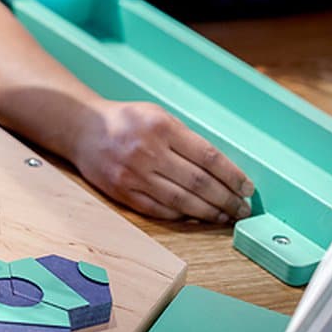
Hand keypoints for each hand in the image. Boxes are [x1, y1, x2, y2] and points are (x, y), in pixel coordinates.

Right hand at [73, 100, 253, 221]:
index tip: (247, 188)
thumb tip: (223, 170)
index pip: (208, 157)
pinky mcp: (123, 193)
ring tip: (225, 216)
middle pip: (199, 183)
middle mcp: (148, 152)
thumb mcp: (157, 115)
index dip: (233, 176)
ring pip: (182, 202)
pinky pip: (160, 210)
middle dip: (227, 200)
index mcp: (161, 127)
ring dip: (209, 213)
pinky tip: (196, 217)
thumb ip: (186, 138)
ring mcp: (134, 175)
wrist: (83, 129)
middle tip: (242, 209)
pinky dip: (183, 217)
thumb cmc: (125, 120)